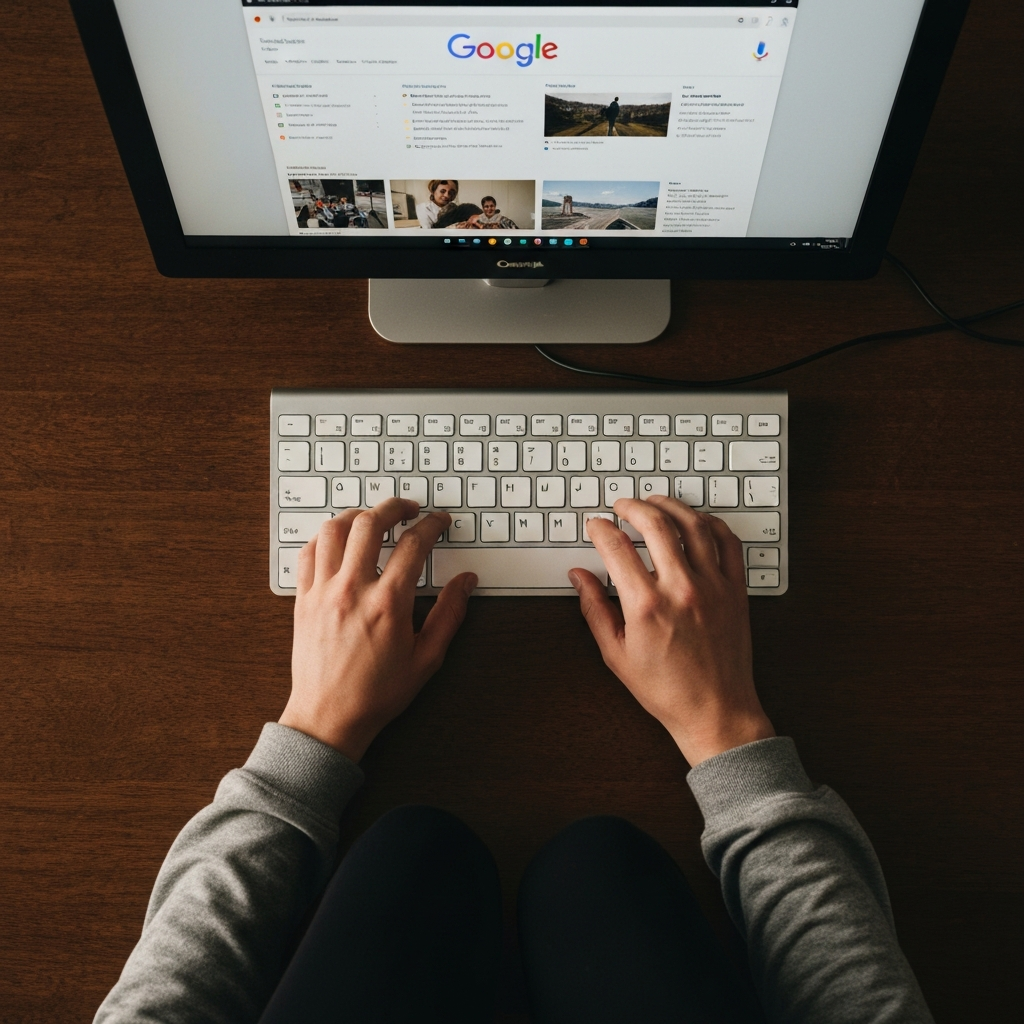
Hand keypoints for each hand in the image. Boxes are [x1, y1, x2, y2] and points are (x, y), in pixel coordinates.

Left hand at [279, 498, 476, 761]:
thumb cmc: (377, 693)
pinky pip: (308, 552)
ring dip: (356, 514)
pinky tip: (339, 540)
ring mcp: (322, 592)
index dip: (432, 524)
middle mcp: (352, 590)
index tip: (440, 521)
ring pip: (334, 529)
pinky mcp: (303, 599)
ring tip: (373, 518)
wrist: (328, 719)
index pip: (414, 544)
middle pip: (370, 523)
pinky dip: (325, 537)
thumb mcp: (427, 658)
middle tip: (408, 508)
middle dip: (394, 506)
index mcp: (387, 604)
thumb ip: (449, 614)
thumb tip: (466, 582)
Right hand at [571, 496, 774, 766]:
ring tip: (655, 502)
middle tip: (622, 506)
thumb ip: (594, 608)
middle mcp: (681, 589)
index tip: (596, 526)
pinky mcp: (736, 591)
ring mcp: (713, 587)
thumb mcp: (616, 653)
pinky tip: (696, 520)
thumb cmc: (666, 689)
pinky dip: (711, 523)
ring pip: (693, 525)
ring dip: (671, 506)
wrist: (715, 711)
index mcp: (646, 606)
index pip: (617, 547)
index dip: (601, 529)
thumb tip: (579, 576)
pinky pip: (728, 543)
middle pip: (656, 525)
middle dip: (633, 507)